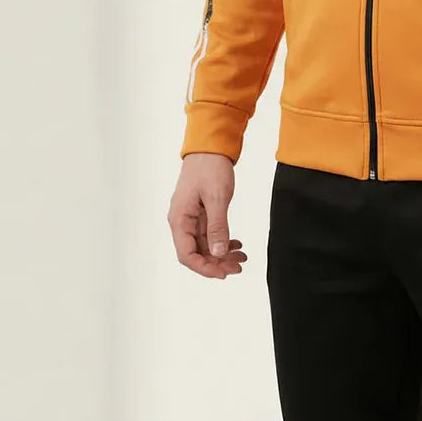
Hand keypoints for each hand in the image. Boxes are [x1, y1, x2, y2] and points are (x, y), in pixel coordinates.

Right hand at [167, 152, 247, 278]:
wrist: (210, 147)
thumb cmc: (210, 167)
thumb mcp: (217, 197)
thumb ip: (217, 226)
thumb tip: (217, 253)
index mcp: (179, 219)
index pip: (187, 255)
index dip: (205, 268)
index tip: (224, 273)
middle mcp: (181, 221)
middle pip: (196, 253)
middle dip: (217, 263)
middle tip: (239, 266)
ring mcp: (190, 217)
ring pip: (205, 245)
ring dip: (222, 253)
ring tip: (242, 257)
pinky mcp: (199, 212)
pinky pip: (209, 233)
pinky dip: (222, 240)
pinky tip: (236, 244)